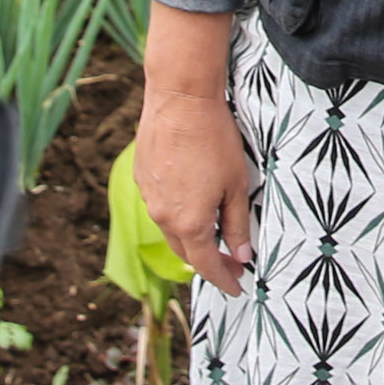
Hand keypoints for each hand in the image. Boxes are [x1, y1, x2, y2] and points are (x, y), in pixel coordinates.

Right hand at [136, 84, 256, 295]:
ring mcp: (148, 196)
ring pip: (170, 227)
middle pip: (186, 251)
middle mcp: (163, 216)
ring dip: (191, 235)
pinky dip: (176, 210)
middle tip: (231, 262)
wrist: (180, 98)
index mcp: (189, 223)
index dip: (224, 279)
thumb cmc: (214, 139)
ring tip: (213, 231)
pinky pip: (160, 203)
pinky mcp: (141, 176)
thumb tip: (242, 256)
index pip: (206, 265)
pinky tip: (191, 197)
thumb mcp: (237, 184)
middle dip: (208, 261)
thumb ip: (238, 225)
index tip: (237, 287)